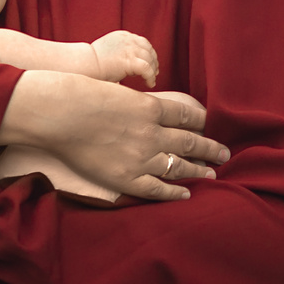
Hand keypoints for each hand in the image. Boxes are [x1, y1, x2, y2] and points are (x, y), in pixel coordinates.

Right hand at [0, 71, 229, 201]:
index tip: (210, 126)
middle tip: (224, 153)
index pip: (186, 117)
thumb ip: (135, 102)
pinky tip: (186, 194)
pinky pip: (156, 188)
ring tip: (213, 173)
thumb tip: (144, 108)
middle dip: (210, 148)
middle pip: (190, 142)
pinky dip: (173, 192)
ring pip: (179, 166)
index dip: (201, 122)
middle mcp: (152, 133)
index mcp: (151, 108)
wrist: (59, 114)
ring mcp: (141, 157)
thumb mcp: (118, 89)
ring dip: (198, 170)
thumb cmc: (81, 94)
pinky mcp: (126, 178)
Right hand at [86, 30, 159, 87]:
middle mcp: (129, 40)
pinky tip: (149, 84)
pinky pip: (147, 69)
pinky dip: (151, 77)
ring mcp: (130, 49)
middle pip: (149, 50)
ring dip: (153, 71)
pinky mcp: (130, 61)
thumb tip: (125, 65)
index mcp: (124, 36)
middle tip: (155, 73)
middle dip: (153, 62)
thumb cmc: (91, 62)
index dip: (149, 54)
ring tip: (151, 80)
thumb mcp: (109, 51)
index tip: (151, 64)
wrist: (84, 64)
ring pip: (150, 60)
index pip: (143, 43)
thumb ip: (120, 53)